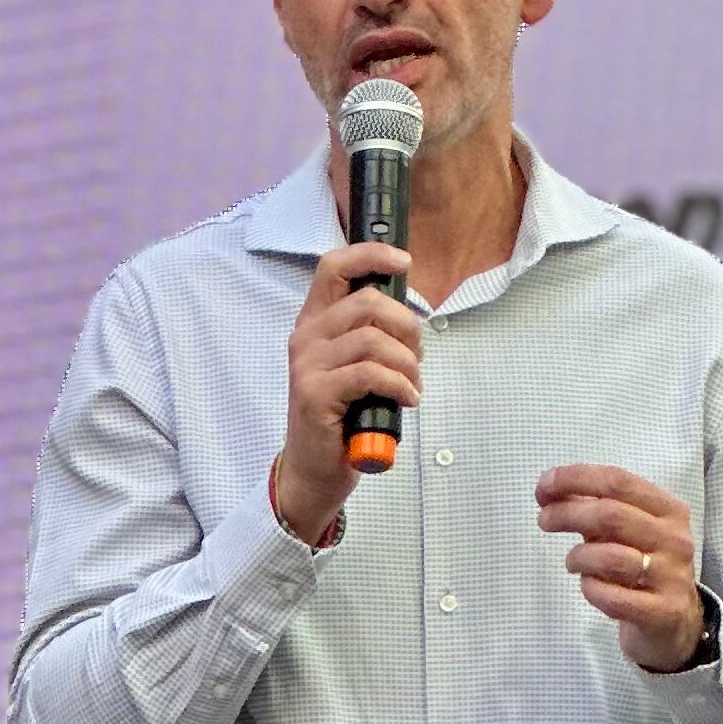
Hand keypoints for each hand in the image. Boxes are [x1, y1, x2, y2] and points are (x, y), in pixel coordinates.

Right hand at [276, 240, 420, 544]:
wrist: (316, 468)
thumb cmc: (343, 415)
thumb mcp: (357, 366)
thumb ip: (372, 334)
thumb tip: (410, 312)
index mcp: (315, 322)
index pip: (333, 267)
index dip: (370, 254)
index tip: (403, 260)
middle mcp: (306, 337)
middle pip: (367, 303)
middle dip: (407, 326)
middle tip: (416, 356)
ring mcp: (307, 366)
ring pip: (373, 339)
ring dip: (407, 363)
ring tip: (411, 384)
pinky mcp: (314, 394)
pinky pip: (370, 374)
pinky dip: (399, 384)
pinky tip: (406, 399)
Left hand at [537, 465, 705, 670]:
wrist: (676, 623)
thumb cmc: (643, 566)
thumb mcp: (627, 532)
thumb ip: (596, 509)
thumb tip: (552, 488)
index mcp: (669, 510)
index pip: (618, 481)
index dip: (575, 479)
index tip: (544, 486)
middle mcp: (675, 539)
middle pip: (611, 515)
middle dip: (567, 513)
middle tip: (544, 520)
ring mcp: (671, 577)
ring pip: (611, 557)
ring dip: (579, 557)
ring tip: (572, 562)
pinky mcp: (663, 612)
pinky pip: (613, 598)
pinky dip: (591, 589)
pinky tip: (590, 587)